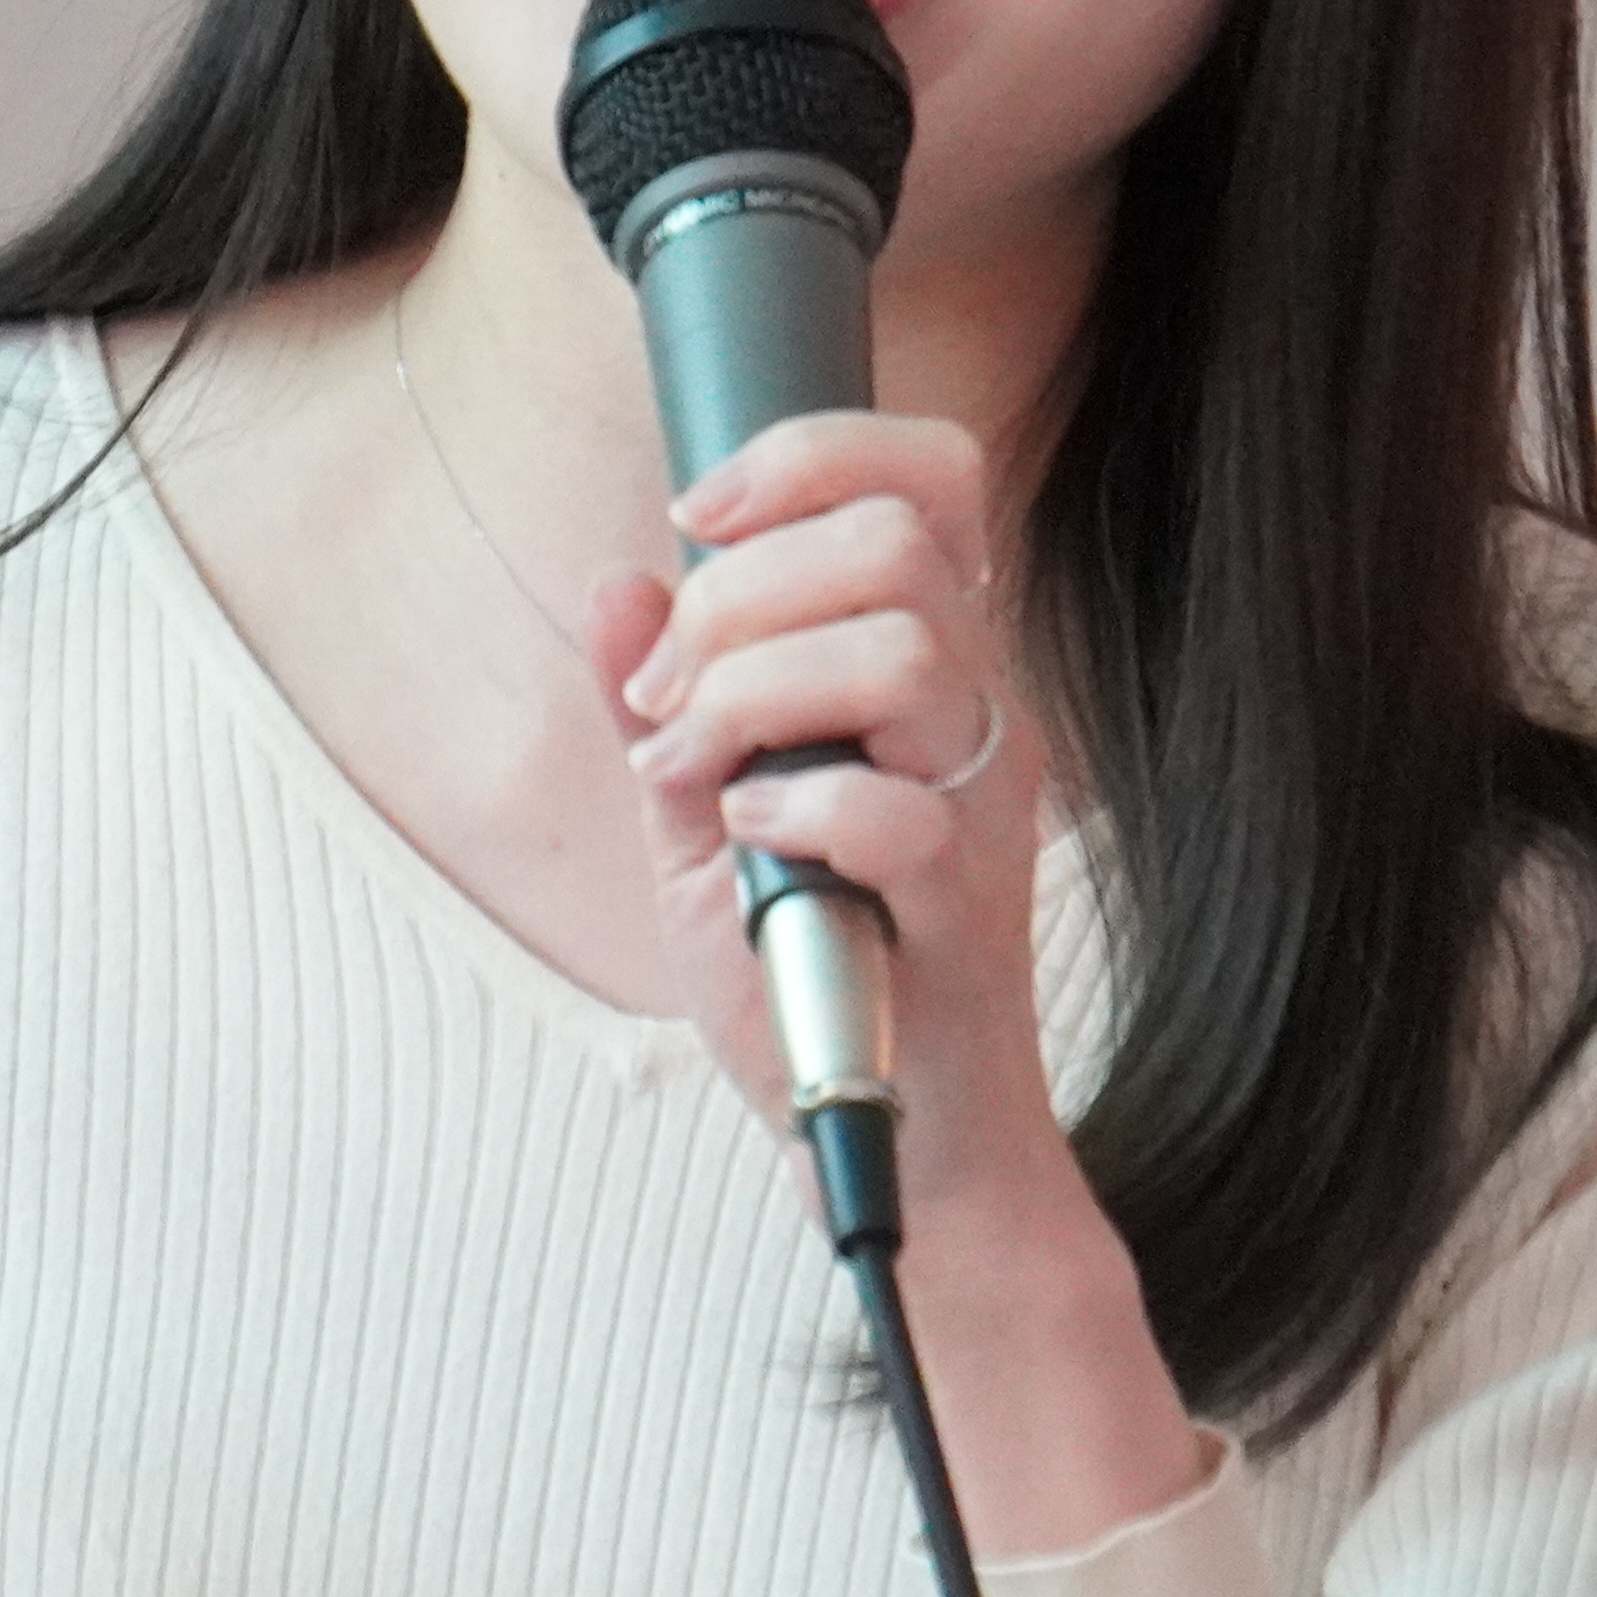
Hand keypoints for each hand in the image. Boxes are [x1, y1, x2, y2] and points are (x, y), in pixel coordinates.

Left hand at [582, 409, 1050, 1196]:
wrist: (890, 1138)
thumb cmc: (814, 971)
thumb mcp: (704, 821)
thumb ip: (663, 705)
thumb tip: (616, 584)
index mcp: (922, 661)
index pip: (923, 474)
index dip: (805, 458)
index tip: (696, 517)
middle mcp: (972, 709)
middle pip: (891, 540)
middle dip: (736, 599)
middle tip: (668, 705)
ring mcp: (980, 800)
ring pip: (899, 649)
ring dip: (750, 695)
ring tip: (693, 775)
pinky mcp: (968, 901)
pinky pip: (894, 806)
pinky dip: (789, 807)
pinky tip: (746, 841)